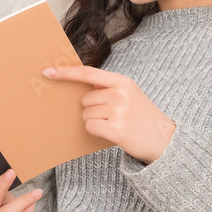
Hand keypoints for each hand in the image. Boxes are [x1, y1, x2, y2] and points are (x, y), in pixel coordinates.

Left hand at [43, 65, 175, 164]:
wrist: (165, 140)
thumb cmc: (143, 117)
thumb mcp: (130, 94)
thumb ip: (108, 88)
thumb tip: (80, 89)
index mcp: (122, 81)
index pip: (88, 73)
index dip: (66, 72)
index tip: (47, 71)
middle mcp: (120, 93)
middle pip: (84, 100)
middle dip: (92, 109)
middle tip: (112, 116)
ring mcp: (118, 111)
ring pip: (85, 115)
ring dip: (95, 122)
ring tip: (115, 124)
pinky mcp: (115, 129)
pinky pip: (90, 127)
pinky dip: (96, 132)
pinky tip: (111, 133)